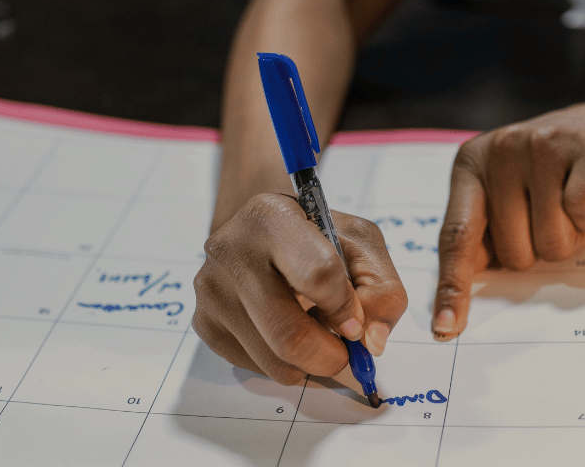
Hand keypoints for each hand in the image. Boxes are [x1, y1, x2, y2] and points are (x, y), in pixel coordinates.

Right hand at [195, 193, 406, 383]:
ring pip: (273, 361)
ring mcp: (211, 289)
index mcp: (271, 217)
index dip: (346, 308)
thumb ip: (381, 289)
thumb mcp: (360, 243)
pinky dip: (282, 363)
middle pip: (289, 334)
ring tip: (315, 332)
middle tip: (346, 354)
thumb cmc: (315, 237)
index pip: (318, 274)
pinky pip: (254, 367)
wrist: (261, 232)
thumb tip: (372, 342)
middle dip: (330, 357)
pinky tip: (286, 331)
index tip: (356, 321)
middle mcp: (230, 250)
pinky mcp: (204, 322)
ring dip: (308, 364)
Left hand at [432, 90, 584, 338]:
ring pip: (551, 241)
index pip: (455, 236)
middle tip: (554, 214)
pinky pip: (582, 214)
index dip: (453, 286)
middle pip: (513, 252)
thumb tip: (455, 297)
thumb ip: (481, 233)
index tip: (446, 329)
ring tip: (574, 203)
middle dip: (539, 250)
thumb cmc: (559, 174)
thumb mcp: (509, 193)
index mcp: (470, 164)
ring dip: (571, 237)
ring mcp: (544, 145)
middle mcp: (499, 149)